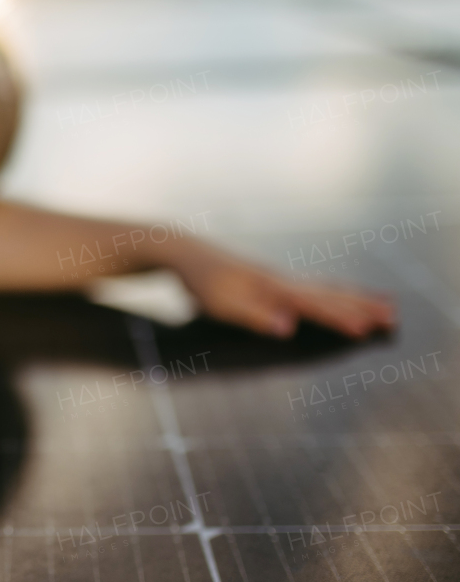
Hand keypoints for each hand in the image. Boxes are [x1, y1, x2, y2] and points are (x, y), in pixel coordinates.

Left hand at [168, 240, 395, 338]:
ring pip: (326, 288)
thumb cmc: (201, 283)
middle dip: (362, 306)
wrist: (187, 251)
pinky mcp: (273, 279)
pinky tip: (340, 292)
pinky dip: (334, 290)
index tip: (367, 330)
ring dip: (355, 297)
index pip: (315, 306)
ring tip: (385, 302)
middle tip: (395, 316)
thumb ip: (255, 316)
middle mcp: (283, 280)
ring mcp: (280, 278)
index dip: (341, 319)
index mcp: (273, 289)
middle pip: (330, 294)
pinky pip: (313, 286)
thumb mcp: (222, 305)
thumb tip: (289, 328)